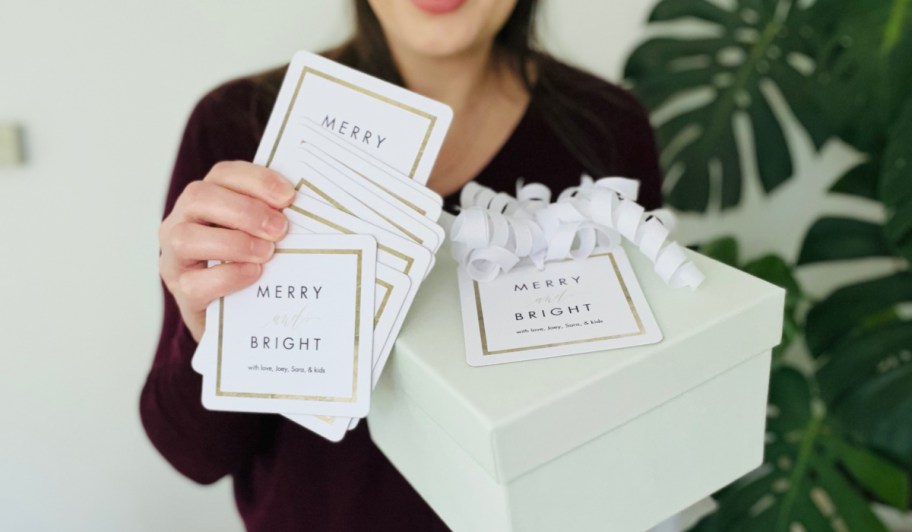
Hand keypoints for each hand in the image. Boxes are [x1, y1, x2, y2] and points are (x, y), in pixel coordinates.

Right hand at [159, 161, 295, 340]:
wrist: (231, 315)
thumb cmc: (248, 263)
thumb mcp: (258, 234)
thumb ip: (270, 217)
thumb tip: (302, 210)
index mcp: (204, 199)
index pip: (223, 174)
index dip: (256, 180)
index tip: (288, 196)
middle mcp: (181, 221)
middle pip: (199, 198)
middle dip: (245, 210)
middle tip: (280, 228)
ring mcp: (175, 257)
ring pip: (187, 237)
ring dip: (234, 242)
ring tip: (267, 252)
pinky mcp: (181, 291)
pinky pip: (197, 281)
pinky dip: (229, 275)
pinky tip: (254, 273)